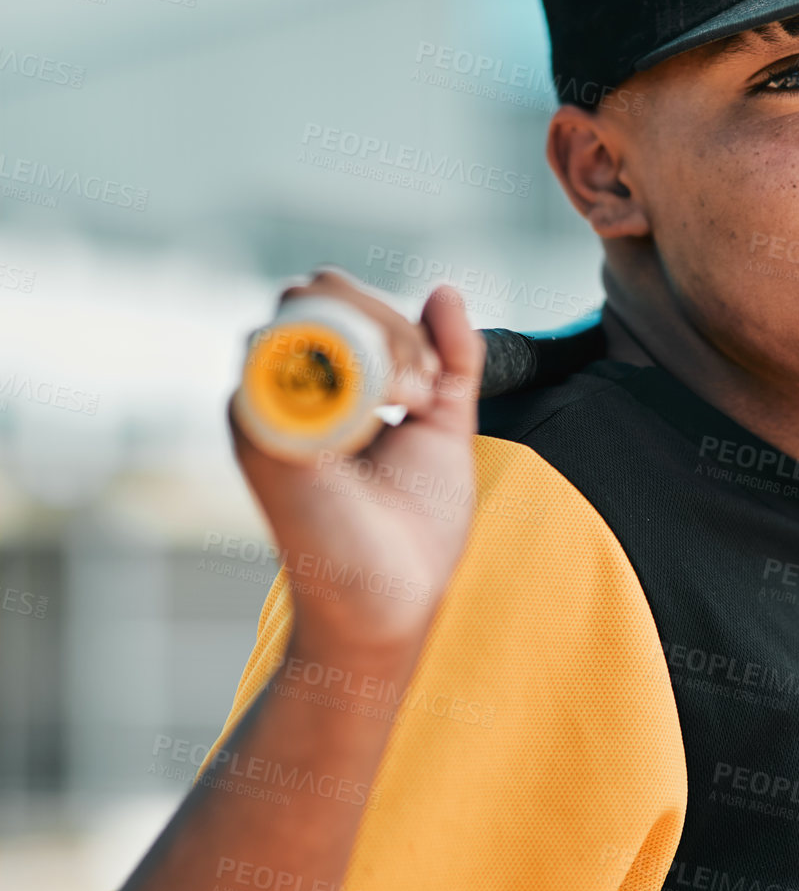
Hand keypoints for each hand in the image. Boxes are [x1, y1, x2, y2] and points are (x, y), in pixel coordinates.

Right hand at [228, 268, 484, 664]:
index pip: (338, 297)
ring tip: (408, 404)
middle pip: (315, 291)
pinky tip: (380, 425)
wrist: (392, 598)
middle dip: (387, 325)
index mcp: (317, 382)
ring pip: (303, 311)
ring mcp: (262, 407)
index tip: (431, 384)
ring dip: (375, 345)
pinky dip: (349, 381)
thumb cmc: (412, 530)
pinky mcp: (257, 434)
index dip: (393, 321)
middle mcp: (280, 388)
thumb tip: (444, 292)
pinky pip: (288, 362)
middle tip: (421, 393)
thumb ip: (449, 360)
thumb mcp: (442, 426)